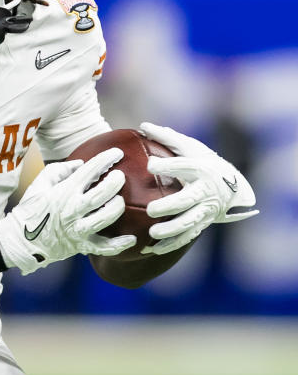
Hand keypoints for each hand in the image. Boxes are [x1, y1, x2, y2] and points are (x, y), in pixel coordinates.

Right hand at [0, 149, 136, 274]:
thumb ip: (59, 170)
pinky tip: (131, 238)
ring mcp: (78, 229)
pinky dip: (119, 244)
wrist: (20, 240)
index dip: (105, 159)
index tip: (117, 153)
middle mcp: (72, 209)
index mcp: (63, 192)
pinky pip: (104, 247)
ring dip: (116, 207)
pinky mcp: (81, 245)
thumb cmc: (30, 209)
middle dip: (115, 182)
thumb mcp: (39, 184)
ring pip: (105, 217)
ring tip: (119, 200)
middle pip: (101, 194)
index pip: (89, 171)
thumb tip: (80, 165)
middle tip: (120, 176)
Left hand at [139, 122, 257, 255]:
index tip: (150, 166)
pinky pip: (187, 236)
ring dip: (172, 229)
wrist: (231, 185)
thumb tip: (143, 125)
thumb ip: (167, 137)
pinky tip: (151, 249)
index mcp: (201, 169)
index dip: (170, 166)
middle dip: (171, 205)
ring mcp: (206, 210)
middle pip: (188, 199)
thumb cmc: (203, 161)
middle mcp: (206, 191)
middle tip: (151, 209)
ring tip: (153, 233)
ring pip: (190, 222)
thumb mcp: (189, 146)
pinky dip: (171, 244)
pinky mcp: (202, 223)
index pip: (186, 166)